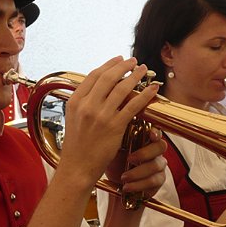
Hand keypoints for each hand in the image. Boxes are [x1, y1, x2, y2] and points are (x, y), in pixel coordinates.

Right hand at [58, 56, 159, 185]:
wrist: (77, 167)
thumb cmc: (76, 146)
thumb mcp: (73, 118)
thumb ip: (83, 102)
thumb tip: (97, 89)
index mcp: (75, 101)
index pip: (93, 75)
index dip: (109, 65)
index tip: (119, 59)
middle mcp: (87, 106)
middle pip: (108, 77)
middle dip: (124, 66)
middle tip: (134, 61)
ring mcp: (101, 116)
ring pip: (122, 88)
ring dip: (135, 76)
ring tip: (143, 70)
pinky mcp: (114, 127)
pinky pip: (133, 105)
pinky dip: (144, 95)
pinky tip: (152, 89)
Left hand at [107, 128, 167, 199]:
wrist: (115, 184)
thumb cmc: (114, 163)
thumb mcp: (112, 149)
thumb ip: (119, 137)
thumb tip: (118, 124)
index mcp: (145, 138)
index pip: (155, 131)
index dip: (156, 132)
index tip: (151, 135)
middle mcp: (154, 150)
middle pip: (160, 146)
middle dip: (145, 153)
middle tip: (129, 159)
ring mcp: (158, 165)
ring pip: (156, 165)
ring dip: (138, 172)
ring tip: (123, 177)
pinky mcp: (158, 180)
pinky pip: (154, 181)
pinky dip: (139, 184)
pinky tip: (127, 186)